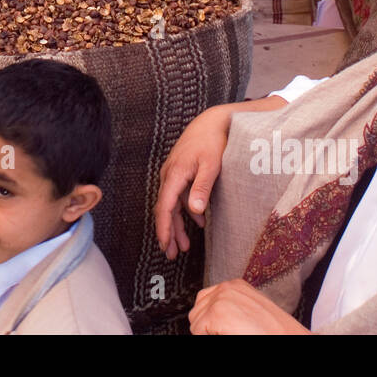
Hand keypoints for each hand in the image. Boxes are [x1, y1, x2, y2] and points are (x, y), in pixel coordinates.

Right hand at [155, 103, 233, 259]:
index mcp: (174, 174)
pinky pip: (179, 196)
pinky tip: (197, 223)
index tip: (165, 245)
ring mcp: (173, 173)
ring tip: (183, 246)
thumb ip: (202, 188)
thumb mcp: (212, 165)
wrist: (213, 121)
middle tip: (171, 254)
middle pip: (164, 209)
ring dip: (177, 225)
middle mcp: (169, 175)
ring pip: (171, 204)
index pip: (164, 206)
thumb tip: (194, 211)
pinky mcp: (180, 172)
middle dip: (167, 232)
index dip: (163, 228)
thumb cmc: (213, 141)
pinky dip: (186, 211)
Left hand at [189, 279, 310, 334]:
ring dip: (207, 331)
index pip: (205, 299)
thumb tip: (214, 319)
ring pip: (195, 321)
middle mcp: (226, 288)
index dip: (210, 319)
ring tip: (230, 333)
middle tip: (226, 333)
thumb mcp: (250, 310)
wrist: (288, 337)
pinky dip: (208, 337)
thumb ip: (232, 308)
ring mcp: (220, 299)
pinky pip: (197, 331)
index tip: (221, 328)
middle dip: (206, 325)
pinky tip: (229, 336)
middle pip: (197, 309)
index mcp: (235, 285)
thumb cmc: (274, 331)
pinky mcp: (216, 314)